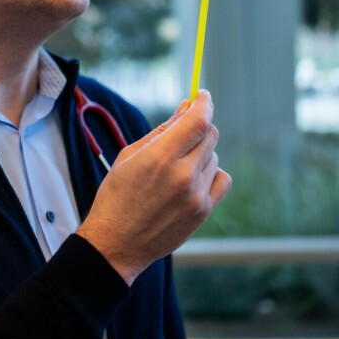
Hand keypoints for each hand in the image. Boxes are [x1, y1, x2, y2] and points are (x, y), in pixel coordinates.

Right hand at [76, 90, 230, 285]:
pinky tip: (193, 178)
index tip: (202, 95)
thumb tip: (186, 107)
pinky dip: (211, 173)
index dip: (204, 103)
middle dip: (198, 127)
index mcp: (159, 158)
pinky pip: (222, 180)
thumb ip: (162, 130)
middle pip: (209, 135)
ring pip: (214, 157)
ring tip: (176, 166)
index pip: (197, 120)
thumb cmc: (116, 196)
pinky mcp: (203, 212)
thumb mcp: (130, 156)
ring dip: (200, 153)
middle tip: (182, 133)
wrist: (116, 243)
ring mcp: (196, 196)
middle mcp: (182, 175)